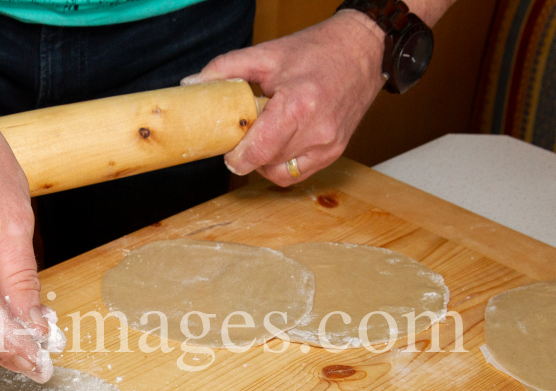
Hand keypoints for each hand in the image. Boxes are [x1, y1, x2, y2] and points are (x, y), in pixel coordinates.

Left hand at [182, 11, 385, 184]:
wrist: (362, 50)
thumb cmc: (318, 51)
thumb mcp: (267, 54)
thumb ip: (225, 69)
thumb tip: (193, 84)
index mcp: (298, 106)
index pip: (257, 152)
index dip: (236, 156)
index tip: (228, 146)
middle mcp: (317, 132)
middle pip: (265, 163)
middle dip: (247, 153)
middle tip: (243, 133)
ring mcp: (328, 146)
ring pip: (279, 173)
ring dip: (263, 161)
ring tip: (263, 135)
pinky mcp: (334, 152)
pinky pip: (296, 174)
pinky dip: (281, 165)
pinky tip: (279, 144)